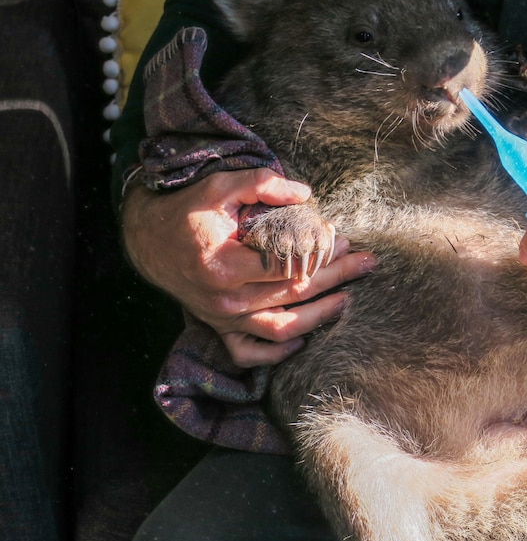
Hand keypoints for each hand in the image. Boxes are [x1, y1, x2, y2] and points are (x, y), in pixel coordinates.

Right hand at [121, 168, 375, 366]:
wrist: (147, 241)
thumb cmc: (186, 212)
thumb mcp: (219, 187)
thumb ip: (261, 186)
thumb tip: (305, 193)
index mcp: (224, 265)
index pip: (286, 265)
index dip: (319, 252)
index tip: (342, 238)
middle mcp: (225, 299)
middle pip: (293, 293)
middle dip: (335, 277)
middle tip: (365, 262)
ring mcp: (222, 318)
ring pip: (281, 328)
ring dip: (320, 316)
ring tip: (348, 300)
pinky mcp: (219, 328)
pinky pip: (250, 353)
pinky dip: (278, 353)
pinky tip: (303, 339)